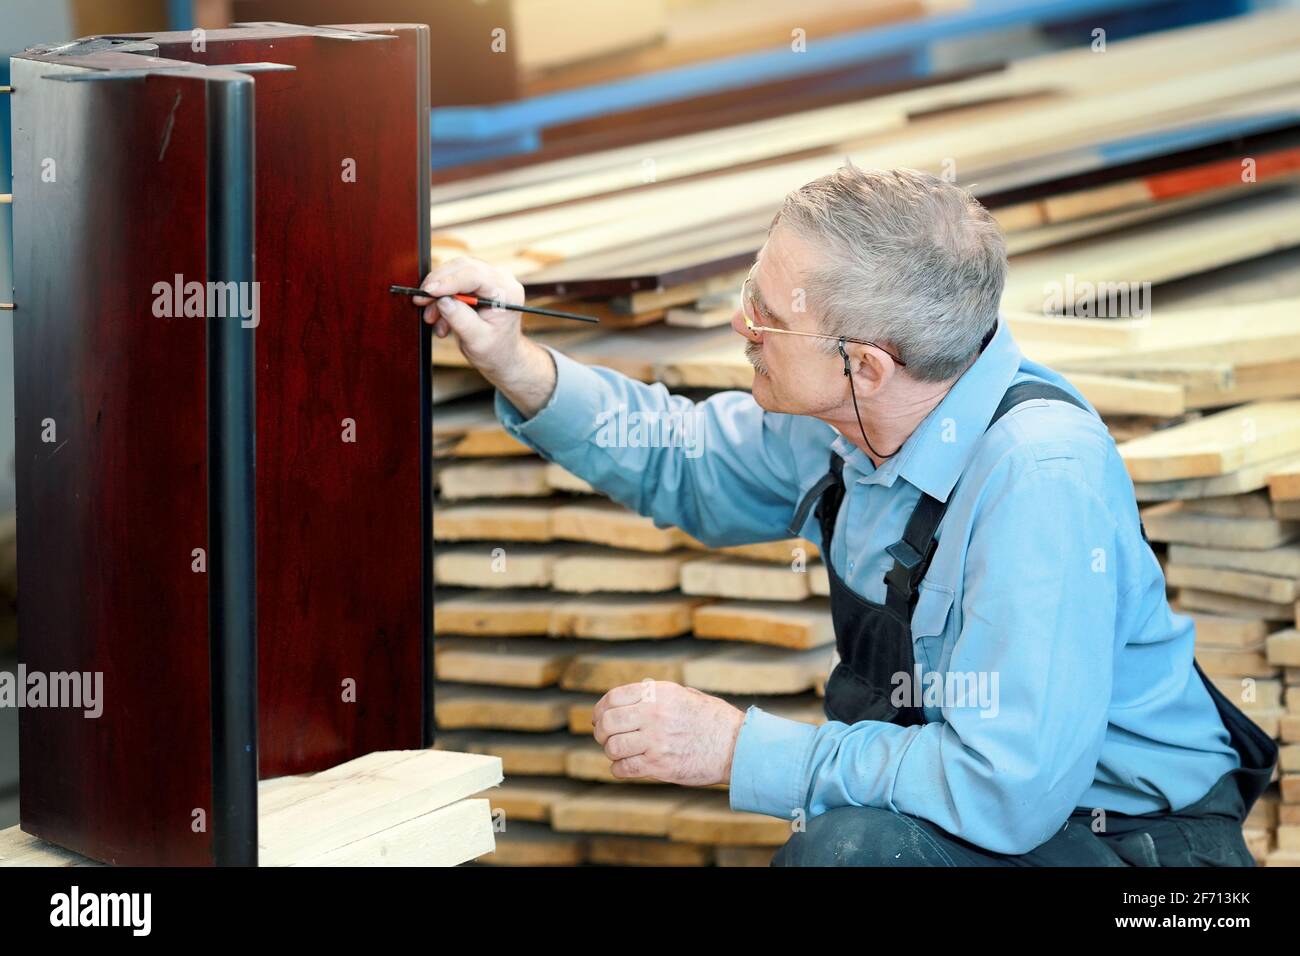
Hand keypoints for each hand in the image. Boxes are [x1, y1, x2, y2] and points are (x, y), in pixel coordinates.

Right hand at [413, 256, 525, 376]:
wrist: (501, 355)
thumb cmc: (495, 350)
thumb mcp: (477, 340)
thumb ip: (461, 319)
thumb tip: (443, 301)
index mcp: (507, 292)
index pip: (475, 275)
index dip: (449, 281)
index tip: (429, 291)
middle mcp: (500, 280)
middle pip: (463, 268)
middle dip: (438, 284)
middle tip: (421, 300)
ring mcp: (489, 279)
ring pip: (455, 273)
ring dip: (438, 294)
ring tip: (431, 318)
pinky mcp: (477, 284)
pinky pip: (453, 282)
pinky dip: (442, 299)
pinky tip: (440, 319)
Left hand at [591, 681, 745, 786]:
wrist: (735, 745)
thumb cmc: (711, 719)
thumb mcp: (683, 695)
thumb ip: (655, 695)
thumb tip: (627, 697)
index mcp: (658, 693)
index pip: (613, 698)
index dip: (600, 709)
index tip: (598, 718)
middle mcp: (654, 714)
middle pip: (607, 722)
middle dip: (600, 732)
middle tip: (604, 737)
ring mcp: (656, 741)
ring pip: (612, 747)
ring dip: (610, 751)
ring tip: (618, 753)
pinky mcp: (660, 765)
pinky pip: (624, 768)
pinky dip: (618, 769)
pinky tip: (624, 767)